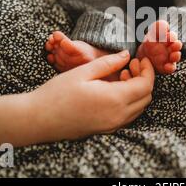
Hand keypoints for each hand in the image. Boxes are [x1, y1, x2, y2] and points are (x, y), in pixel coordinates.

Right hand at [29, 51, 154, 141]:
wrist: (37, 119)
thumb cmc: (57, 93)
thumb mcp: (83, 72)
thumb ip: (108, 63)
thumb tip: (126, 55)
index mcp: (115, 100)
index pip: (146, 85)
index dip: (148, 70)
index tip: (141, 58)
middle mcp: (118, 116)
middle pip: (146, 97)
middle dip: (143, 78)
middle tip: (130, 64)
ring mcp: (112, 125)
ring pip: (138, 107)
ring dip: (136, 90)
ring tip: (121, 74)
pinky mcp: (105, 130)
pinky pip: (128, 115)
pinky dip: (128, 101)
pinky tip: (113, 89)